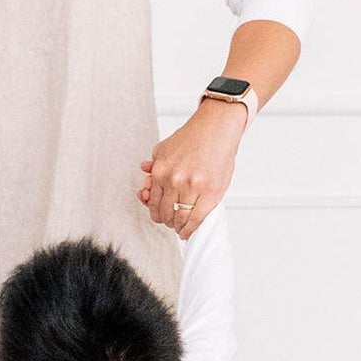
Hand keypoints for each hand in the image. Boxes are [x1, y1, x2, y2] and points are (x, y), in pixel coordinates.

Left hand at [139, 102, 245, 236]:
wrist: (216, 129)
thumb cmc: (193, 138)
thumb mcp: (165, 148)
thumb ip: (154, 163)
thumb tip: (144, 170)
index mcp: (160, 171)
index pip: (152, 202)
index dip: (155, 213)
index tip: (159, 216)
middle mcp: (174, 181)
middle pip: (165, 213)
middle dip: (166, 221)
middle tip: (171, 222)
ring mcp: (192, 188)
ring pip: (180, 218)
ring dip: (178, 227)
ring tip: (180, 227)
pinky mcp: (211, 193)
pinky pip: (197, 218)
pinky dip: (191, 229)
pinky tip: (188, 232)